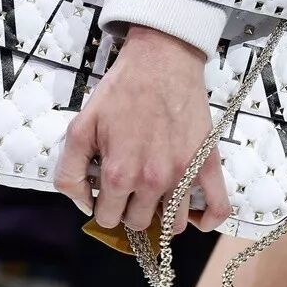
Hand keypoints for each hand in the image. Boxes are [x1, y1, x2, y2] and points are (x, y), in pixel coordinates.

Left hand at [54, 25, 230, 233]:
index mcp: (120, 174)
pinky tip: (196, 216)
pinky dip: (208, 220)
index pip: (108, 217)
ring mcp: (184, 174)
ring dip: (162, 215)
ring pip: (174, 224)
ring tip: (157, 195)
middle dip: (130, 209)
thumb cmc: (121, 91)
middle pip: (139, 223)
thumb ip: (69, 172)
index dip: (104, 205)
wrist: (162, 61)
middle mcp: (153, 181)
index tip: (107, 189)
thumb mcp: (80, 126)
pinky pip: (218, 208)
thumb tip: (83, 204)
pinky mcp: (208, 163)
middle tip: (130, 186)